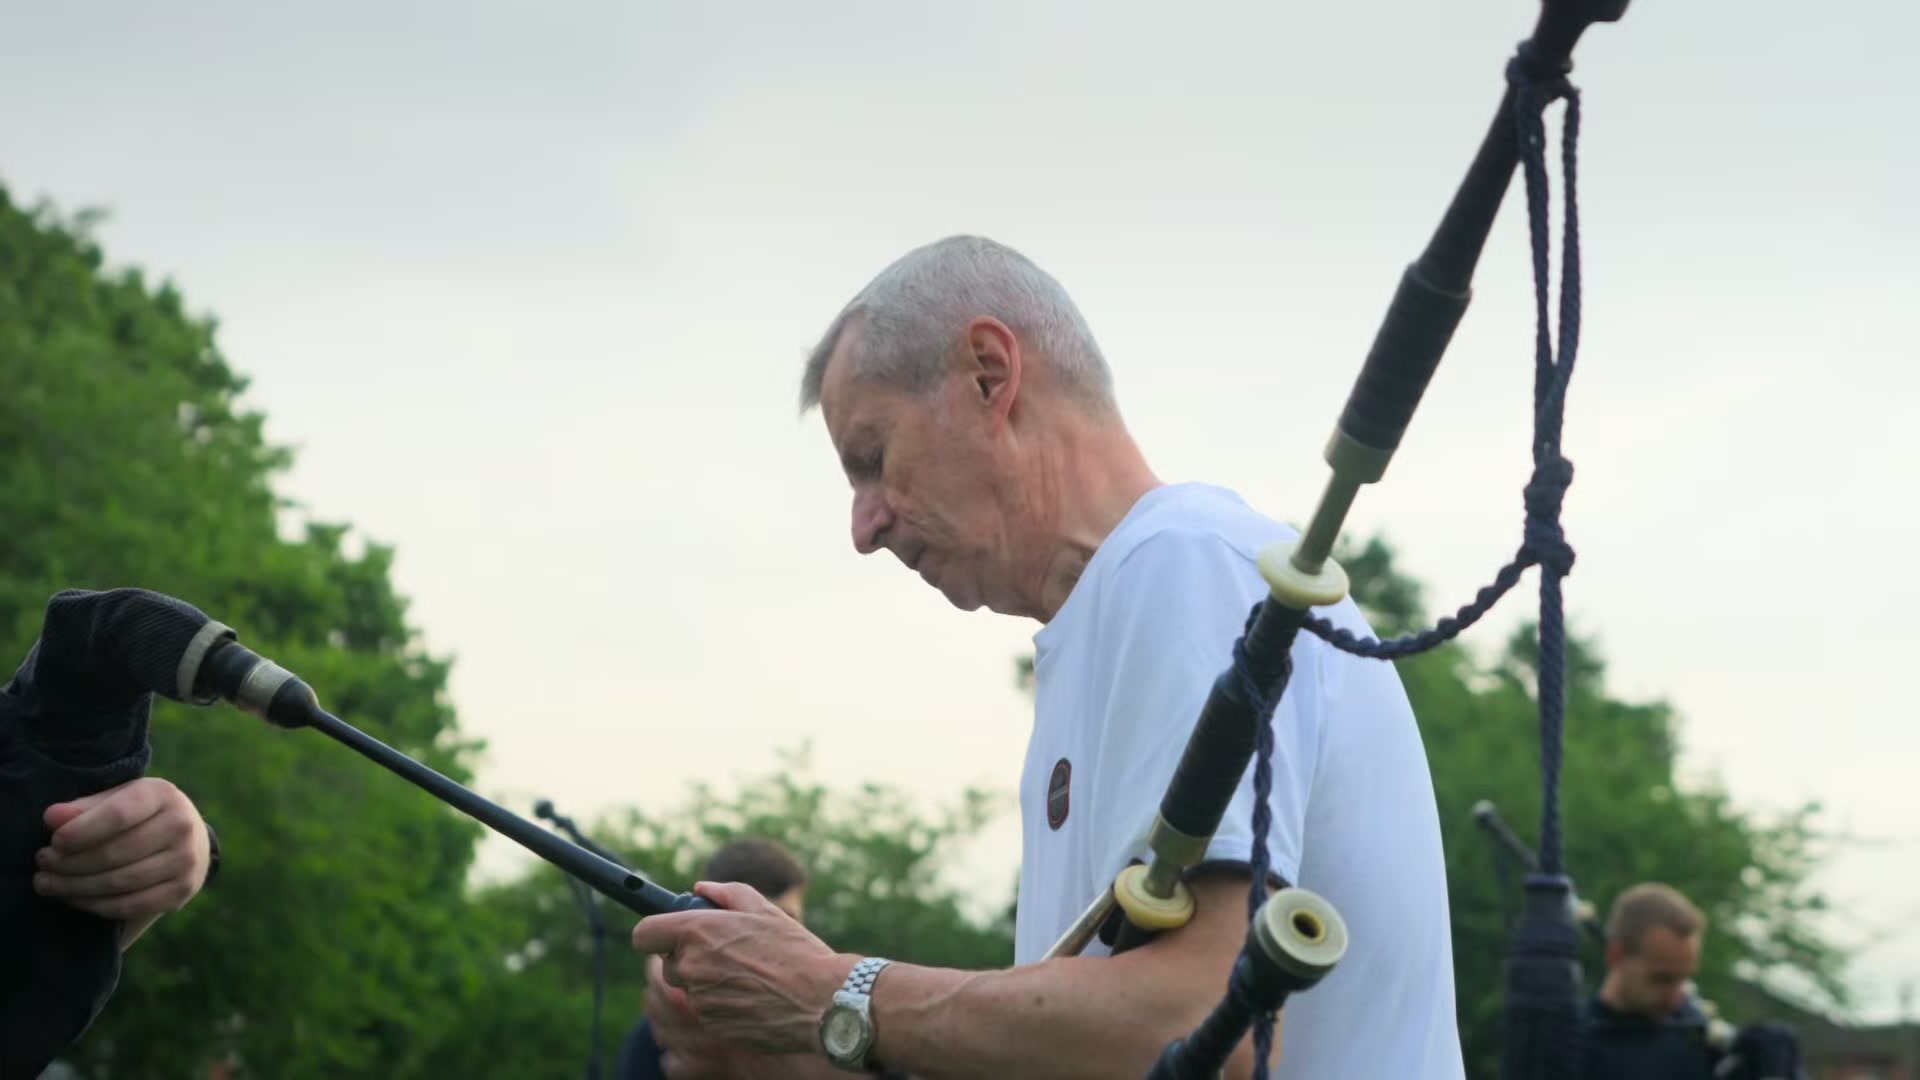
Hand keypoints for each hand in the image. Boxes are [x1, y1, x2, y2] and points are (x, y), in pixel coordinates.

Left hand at [34, 777, 211, 944]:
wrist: (188, 838)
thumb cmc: (139, 815)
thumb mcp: (115, 799)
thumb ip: (84, 808)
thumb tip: (52, 818)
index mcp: (163, 794)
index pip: (118, 815)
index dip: (81, 832)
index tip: (54, 842)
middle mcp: (181, 825)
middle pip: (116, 853)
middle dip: (71, 863)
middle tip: (43, 864)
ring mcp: (186, 860)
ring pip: (120, 882)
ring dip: (76, 887)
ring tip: (48, 883)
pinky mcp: (182, 890)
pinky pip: (130, 905)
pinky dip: (95, 905)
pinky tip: (73, 898)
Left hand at [632, 881, 849, 1058]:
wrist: (819, 1000)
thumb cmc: (795, 951)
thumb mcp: (764, 910)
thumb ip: (726, 892)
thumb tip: (700, 889)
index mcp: (699, 931)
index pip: (644, 934)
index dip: (654, 933)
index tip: (666, 934)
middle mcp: (693, 966)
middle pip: (667, 963)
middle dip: (687, 958)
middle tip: (723, 952)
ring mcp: (700, 999)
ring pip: (687, 988)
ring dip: (705, 981)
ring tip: (745, 974)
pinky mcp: (711, 1024)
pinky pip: (704, 1009)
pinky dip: (720, 1002)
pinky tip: (751, 995)